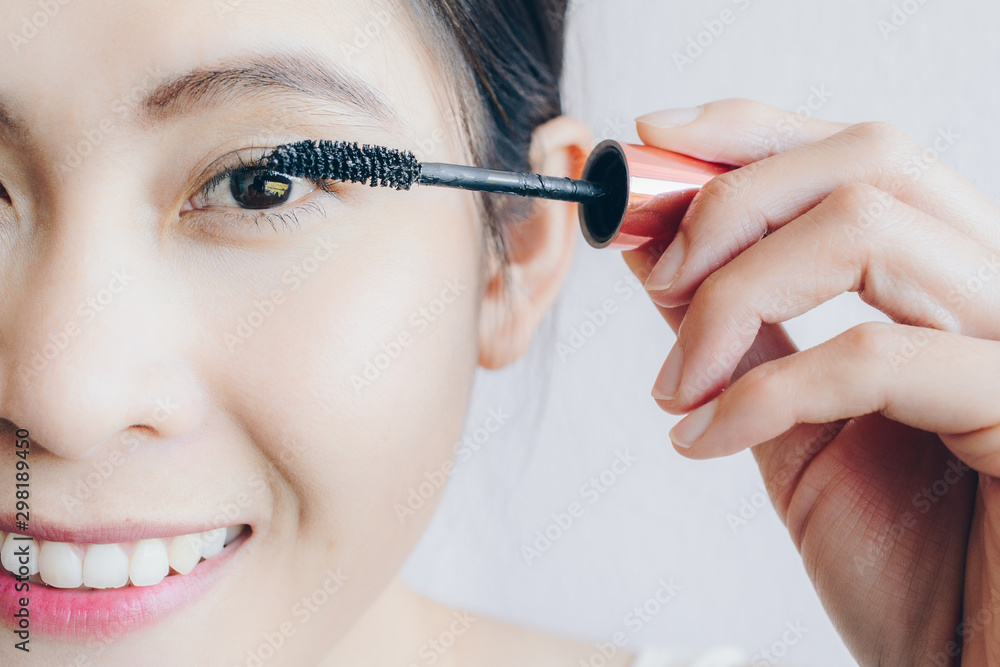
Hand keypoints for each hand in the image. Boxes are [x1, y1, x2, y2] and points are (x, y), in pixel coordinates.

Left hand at [623, 99, 999, 665]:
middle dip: (732, 198)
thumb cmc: (904, 564)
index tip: (651, 142)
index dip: (750, 130)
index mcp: (949, 287)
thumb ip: (742, 332)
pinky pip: (877, 357)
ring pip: (870, 230)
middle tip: (655, 266)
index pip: (861, 155)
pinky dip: (764, 391)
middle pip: (873, 159)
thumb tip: (659, 247)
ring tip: (678, 382)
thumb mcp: (792, 426)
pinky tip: (707, 439)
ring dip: (734, 295)